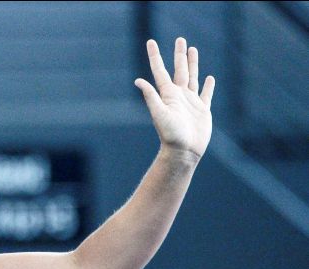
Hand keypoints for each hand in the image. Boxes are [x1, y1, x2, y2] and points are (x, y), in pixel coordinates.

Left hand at [135, 38, 214, 160]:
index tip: (150, 42)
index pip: (160, 70)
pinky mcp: (202, 110)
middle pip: (179, 69)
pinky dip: (207, 86)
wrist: (183, 151)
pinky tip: (209, 78)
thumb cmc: (170, 134)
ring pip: (192, 77)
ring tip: (193, 49)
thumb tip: (138, 81)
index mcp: (167, 94)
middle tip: (180, 39)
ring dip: (193, 64)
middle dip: (179, 54)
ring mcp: (191, 102)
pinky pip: (205, 94)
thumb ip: (151, 96)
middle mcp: (178, 95)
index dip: (155, 56)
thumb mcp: (159, 113)